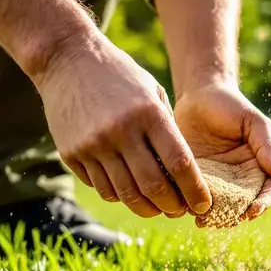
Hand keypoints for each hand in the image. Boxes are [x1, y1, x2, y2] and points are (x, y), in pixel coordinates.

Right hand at [34, 34, 211, 218]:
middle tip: (180, 211)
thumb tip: (183, 172)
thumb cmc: (119, 75)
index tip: (204, 204)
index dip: (194, 190)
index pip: (179, 163)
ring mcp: (93, 144)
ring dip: (146, 207)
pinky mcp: (72, 153)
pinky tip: (130, 191)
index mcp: (148, 113)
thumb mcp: (151, 91)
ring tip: (157, 207)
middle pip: (153, 186)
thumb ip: (167, 129)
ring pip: (125, 194)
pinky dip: (120, 195)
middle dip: (172, 206)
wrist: (66, 59)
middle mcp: (120, 131)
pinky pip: (102, 187)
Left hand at [173, 81, 270, 225]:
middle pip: (240, 207)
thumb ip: (267, 147)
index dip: (262, 204)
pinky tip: (182, 208)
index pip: (265, 192)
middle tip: (222, 221)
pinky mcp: (192, 178)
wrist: (197, 94)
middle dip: (231, 217)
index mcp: (257, 168)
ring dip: (210, 216)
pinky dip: (188, 204)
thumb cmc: (231, 104)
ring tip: (202, 220)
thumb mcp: (253, 122)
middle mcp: (237, 179)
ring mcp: (214, 181)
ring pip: (215, 207)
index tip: (252, 211)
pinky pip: (191, 195)